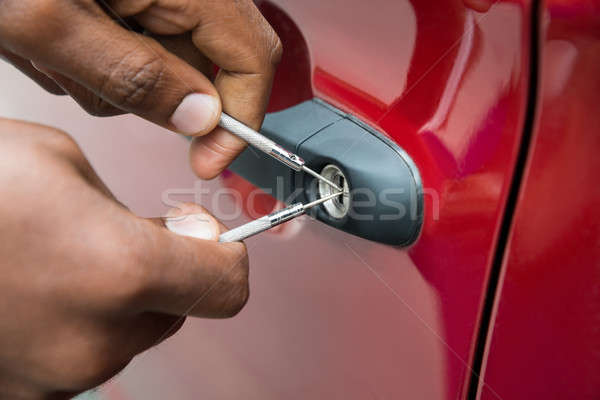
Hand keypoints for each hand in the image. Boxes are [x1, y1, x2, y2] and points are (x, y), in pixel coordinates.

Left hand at [0, 0, 281, 177]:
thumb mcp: (51, 23)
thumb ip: (133, 75)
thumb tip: (199, 118)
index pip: (251, 56)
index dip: (240, 118)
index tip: (209, 159)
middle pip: (197, 66)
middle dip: (144, 91)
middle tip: (80, 73)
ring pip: (158, 66)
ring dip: (106, 77)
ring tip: (50, 47)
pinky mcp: (131, 2)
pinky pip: (130, 51)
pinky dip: (92, 59)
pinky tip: (54, 38)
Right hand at [0, 119, 248, 398]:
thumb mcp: (61, 163)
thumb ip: (131, 211)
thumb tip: (167, 237)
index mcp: (120, 271)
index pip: (227, 286)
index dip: (224, 255)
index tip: (204, 235)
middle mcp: (95, 340)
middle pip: (180, 311)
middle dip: (165, 272)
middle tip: (118, 235)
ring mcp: (55, 378)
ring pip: (132, 335)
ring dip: (118, 300)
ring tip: (58, 260)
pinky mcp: (22, 393)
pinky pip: (84, 354)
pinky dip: (78, 324)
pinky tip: (35, 290)